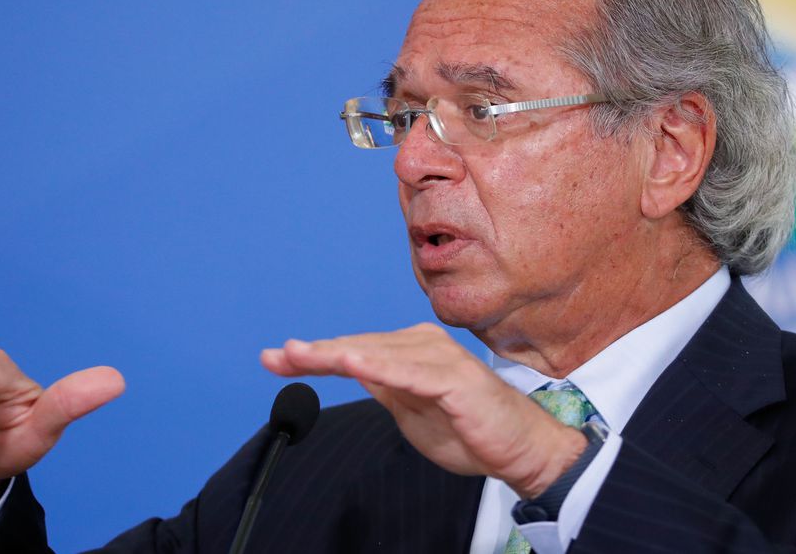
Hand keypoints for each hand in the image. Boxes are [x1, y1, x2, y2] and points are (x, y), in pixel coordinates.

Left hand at [261, 323, 584, 498]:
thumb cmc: (469, 429)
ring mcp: (439, 359)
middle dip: (315, 354)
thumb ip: (383, 386)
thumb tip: (349, 367)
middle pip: (359, 347)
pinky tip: (349, 362)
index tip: (276, 360)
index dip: (315, 356)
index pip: (355, 351)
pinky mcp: (453, 378)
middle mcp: (424, 345)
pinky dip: (377, 365)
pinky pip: (408, 372)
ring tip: (299, 354)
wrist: (519, 449)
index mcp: (412, 352)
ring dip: (336, 353)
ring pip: (377, 354)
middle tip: (275, 357)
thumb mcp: (411, 410)